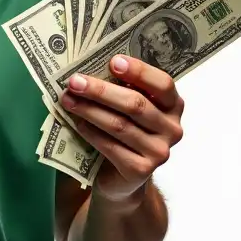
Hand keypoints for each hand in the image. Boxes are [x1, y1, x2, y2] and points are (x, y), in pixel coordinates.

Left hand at [59, 55, 183, 202]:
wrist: (123, 178)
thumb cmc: (126, 132)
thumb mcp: (129, 109)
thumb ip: (122, 89)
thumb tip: (91, 67)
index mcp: (173, 106)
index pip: (163, 84)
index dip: (139, 72)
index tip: (113, 61)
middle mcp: (172, 129)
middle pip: (136, 104)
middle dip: (101, 91)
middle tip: (75, 81)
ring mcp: (159, 152)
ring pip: (120, 125)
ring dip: (90, 110)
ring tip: (68, 100)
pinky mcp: (141, 170)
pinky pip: (111, 146)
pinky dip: (91, 132)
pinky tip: (77, 123)